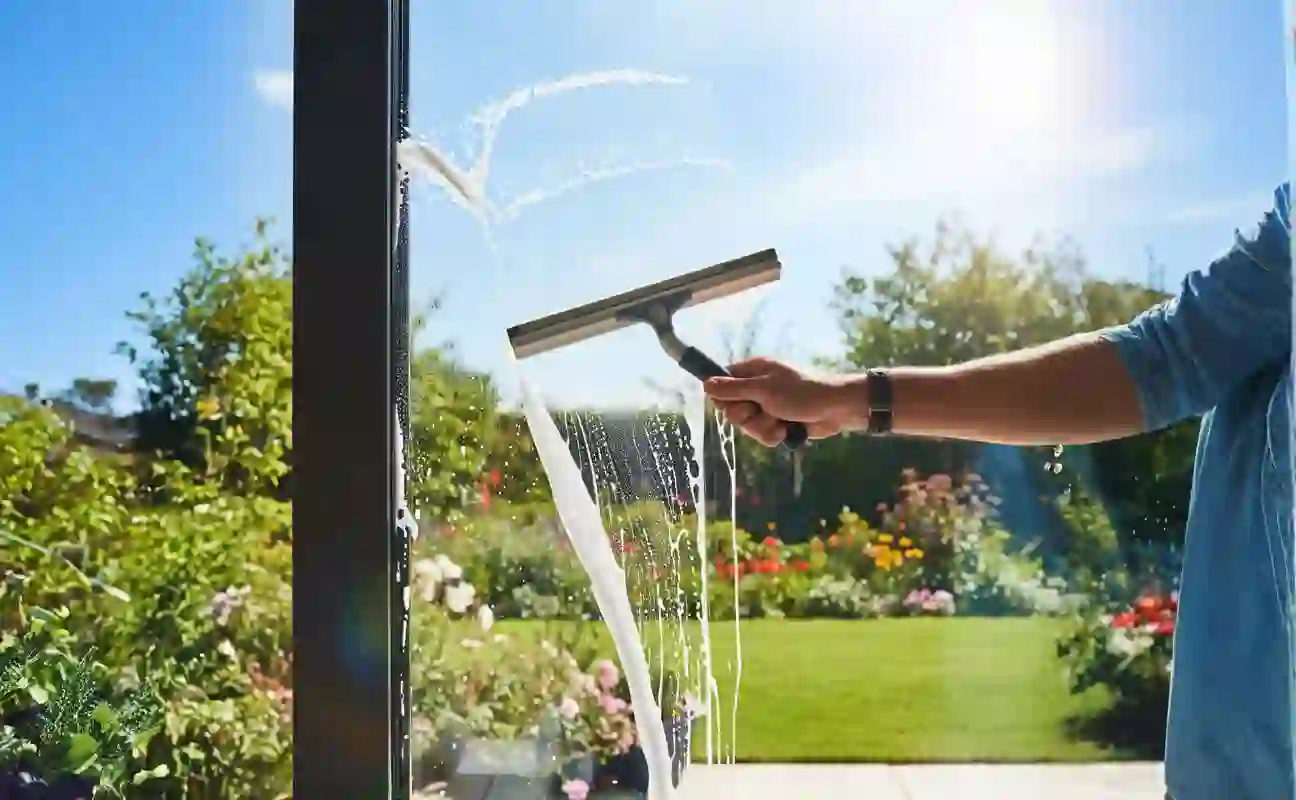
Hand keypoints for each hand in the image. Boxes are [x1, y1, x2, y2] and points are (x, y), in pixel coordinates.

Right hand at [702, 357, 862, 447]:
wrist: (835, 409)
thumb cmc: (801, 393)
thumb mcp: (764, 389)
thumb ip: (734, 389)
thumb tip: (705, 383)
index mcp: (753, 372)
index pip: (722, 383)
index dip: (723, 397)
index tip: (730, 404)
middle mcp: (757, 388)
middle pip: (732, 409)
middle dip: (746, 418)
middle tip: (760, 411)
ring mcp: (767, 407)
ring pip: (747, 426)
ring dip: (762, 428)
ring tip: (779, 423)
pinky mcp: (777, 423)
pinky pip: (762, 434)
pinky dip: (773, 435)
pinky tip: (785, 431)